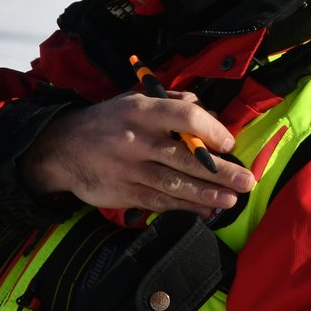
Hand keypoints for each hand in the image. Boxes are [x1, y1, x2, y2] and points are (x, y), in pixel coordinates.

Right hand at [19, 91, 254, 217]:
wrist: (62, 148)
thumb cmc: (108, 121)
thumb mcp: (134, 100)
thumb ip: (170, 103)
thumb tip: (204, 110)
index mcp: (142, 111)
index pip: (185, 117)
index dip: (212, 131)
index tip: (229, 143)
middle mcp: (137, 140)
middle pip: (186, 158)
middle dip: (221, 172)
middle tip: (247, 180)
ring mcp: (130, 169)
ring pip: (175, 184)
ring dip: (207, 194)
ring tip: (232, 198)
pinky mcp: (125, 192)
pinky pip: (160, 202)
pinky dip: (185, 207)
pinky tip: (206, 211)